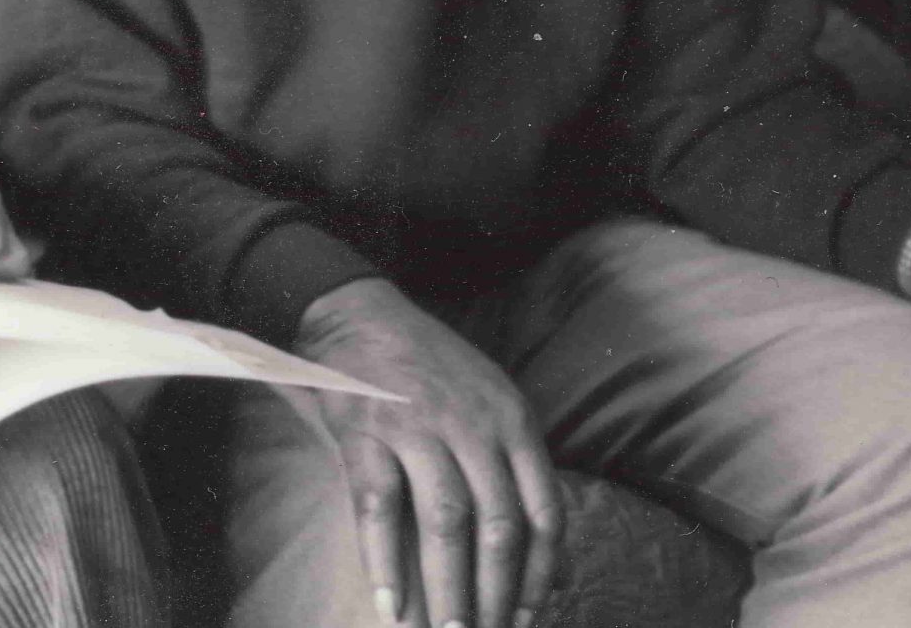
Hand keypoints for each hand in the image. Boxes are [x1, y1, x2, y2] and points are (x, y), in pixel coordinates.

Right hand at [294, 278, 563, 627]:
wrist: (357, 313)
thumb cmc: (431, 368)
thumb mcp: (492, 404)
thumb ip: (520, 474)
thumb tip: (552, 564)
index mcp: (513, 420)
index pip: (543, 511)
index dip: (541, 574)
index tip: (530, 617)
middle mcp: (473, 425)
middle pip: (497, 526)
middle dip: (495, 594)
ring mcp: (417, 426)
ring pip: (444, 523)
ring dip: (447, 587)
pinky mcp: (365, 431)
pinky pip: (379, 506)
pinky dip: (383, 560)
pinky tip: (388, 604)